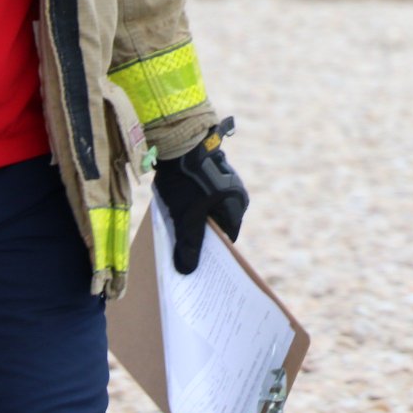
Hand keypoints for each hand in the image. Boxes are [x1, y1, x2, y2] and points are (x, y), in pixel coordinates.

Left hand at [154, 118, 248, 274]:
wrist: (179, 141)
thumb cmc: (187, 181)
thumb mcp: (186, 217)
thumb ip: (189, 244)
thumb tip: (188, 271)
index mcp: (237, 204)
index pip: (228, 236)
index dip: (214, 251)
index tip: (198, 262)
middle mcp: (235, 192)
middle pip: (219, 223)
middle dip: (203, 236)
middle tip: (184, 247)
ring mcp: (223, 179)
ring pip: (209, 208)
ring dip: (195, 219)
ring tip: (176, 227)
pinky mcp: (209, 171)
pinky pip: (202, 195)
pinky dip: (192, 204)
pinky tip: (175, 205)